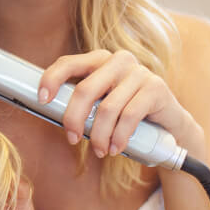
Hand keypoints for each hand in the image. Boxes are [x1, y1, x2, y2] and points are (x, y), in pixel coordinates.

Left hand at [38, 49, 203, 159]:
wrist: (168, 122)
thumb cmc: (125, 111)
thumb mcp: (100, 102)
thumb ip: (80, 100)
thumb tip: (47, 108)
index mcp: (98, 59)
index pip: (68, 63)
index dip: (51, 79)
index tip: (42, 100)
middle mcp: (117, 60)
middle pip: (85, 89)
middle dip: (74, 118)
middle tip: (72, 138)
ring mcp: (138, 72)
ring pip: (107, 107)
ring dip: (99, 135)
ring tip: (98, 150)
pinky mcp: (155, 87)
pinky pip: (129, 115)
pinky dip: (118, 136)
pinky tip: (115, 148)